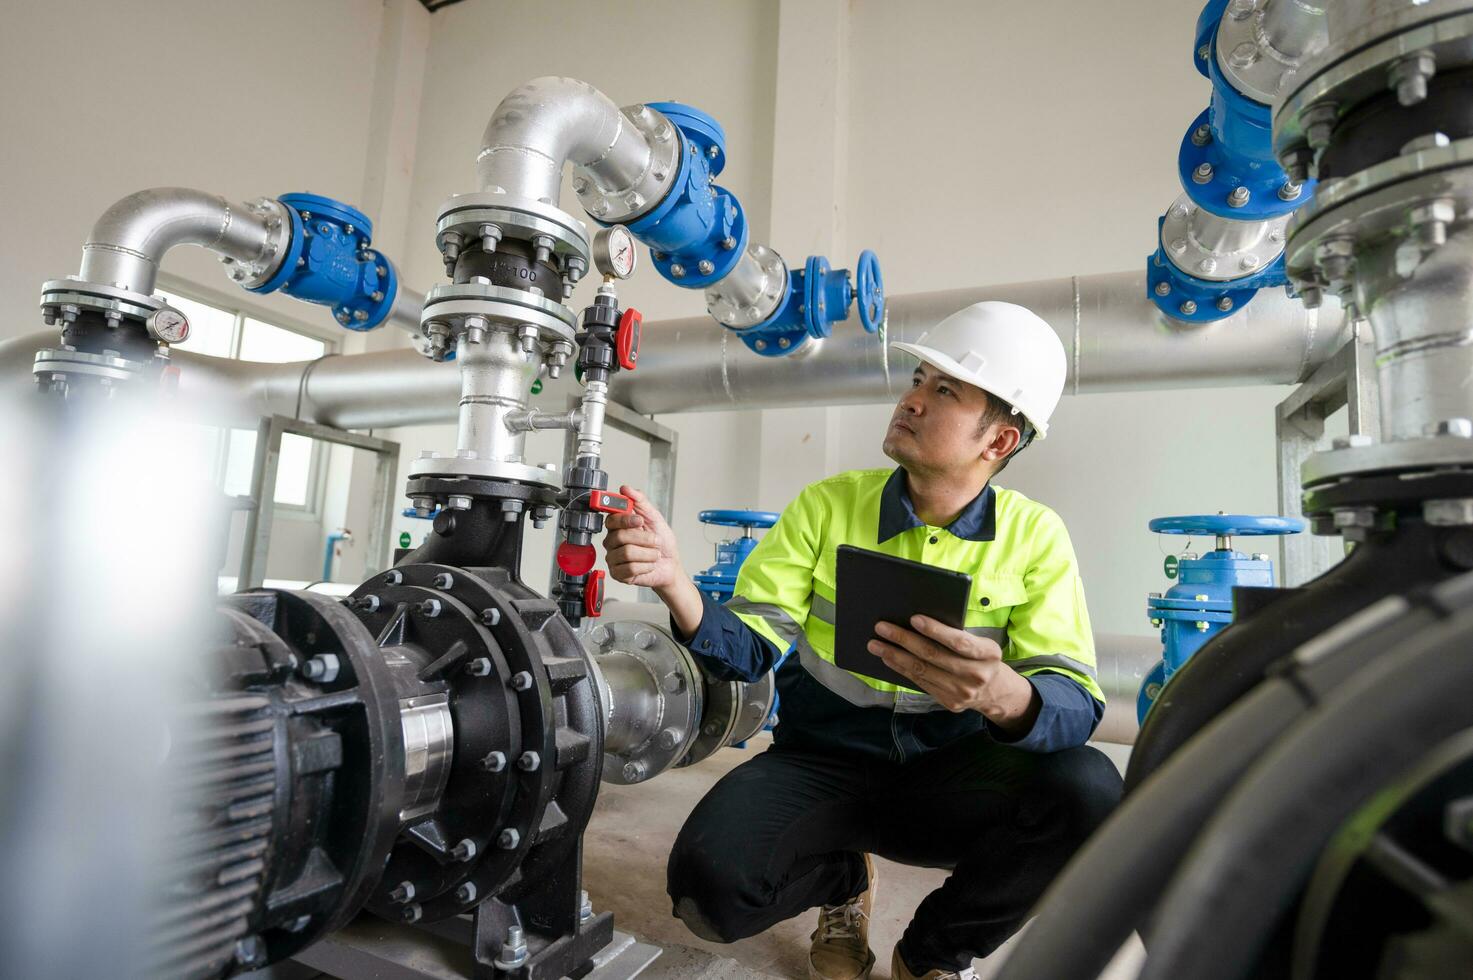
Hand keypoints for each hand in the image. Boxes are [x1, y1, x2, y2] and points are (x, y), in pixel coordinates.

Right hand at [602, 485, 684, 591]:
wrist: (671, 564)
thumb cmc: (661, 542)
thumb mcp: (654, 517)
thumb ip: (640, 501)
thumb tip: (625, 489)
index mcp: (618, 526)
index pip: (611, 519)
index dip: (625, 519)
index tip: (640, 520)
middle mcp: (612, 541)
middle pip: (620, 536)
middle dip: (644, 538)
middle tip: (655, 540)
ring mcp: (614, 558)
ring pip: (626, 553)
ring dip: (648, 553)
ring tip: (654, 554)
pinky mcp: (618, 574)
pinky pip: (630, 568)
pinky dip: (646, 566)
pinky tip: (649, 565)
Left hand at [868, 615, 1039, 733]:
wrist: (995, 692)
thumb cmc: (981, 658)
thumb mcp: (981, 644)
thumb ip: (957, 635)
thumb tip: (917, 621)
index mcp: (988, 654)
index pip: (959, 641)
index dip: (936, 630)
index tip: (913, 618)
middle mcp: (976, 675)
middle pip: (933, 655)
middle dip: (904, 640)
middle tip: (882, 627)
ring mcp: (962, 692)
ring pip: (922, 671)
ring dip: (895, 655)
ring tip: (876, 644)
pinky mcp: (950, 703)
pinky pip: (921, 683)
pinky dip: (902, 669)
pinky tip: (888, 658)